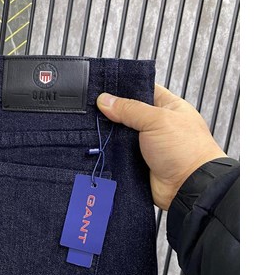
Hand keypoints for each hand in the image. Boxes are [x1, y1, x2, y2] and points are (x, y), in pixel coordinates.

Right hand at [96, 85, 225, 209]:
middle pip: (127, 115)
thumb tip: (105, 100)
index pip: (142, 90)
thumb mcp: (157, 120)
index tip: (102, 87)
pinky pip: (119, 156)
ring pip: (120, 136)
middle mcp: (156, 125)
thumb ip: (129, 109)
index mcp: (167, 107)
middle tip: (90, 110)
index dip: (123, 89)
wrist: (188, 187)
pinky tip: (95, 149)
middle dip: (111, 114)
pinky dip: (109, 154)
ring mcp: (146, 146)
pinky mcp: (138, 164)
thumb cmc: (185, 150)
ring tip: (87, 129)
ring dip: (108, 136)